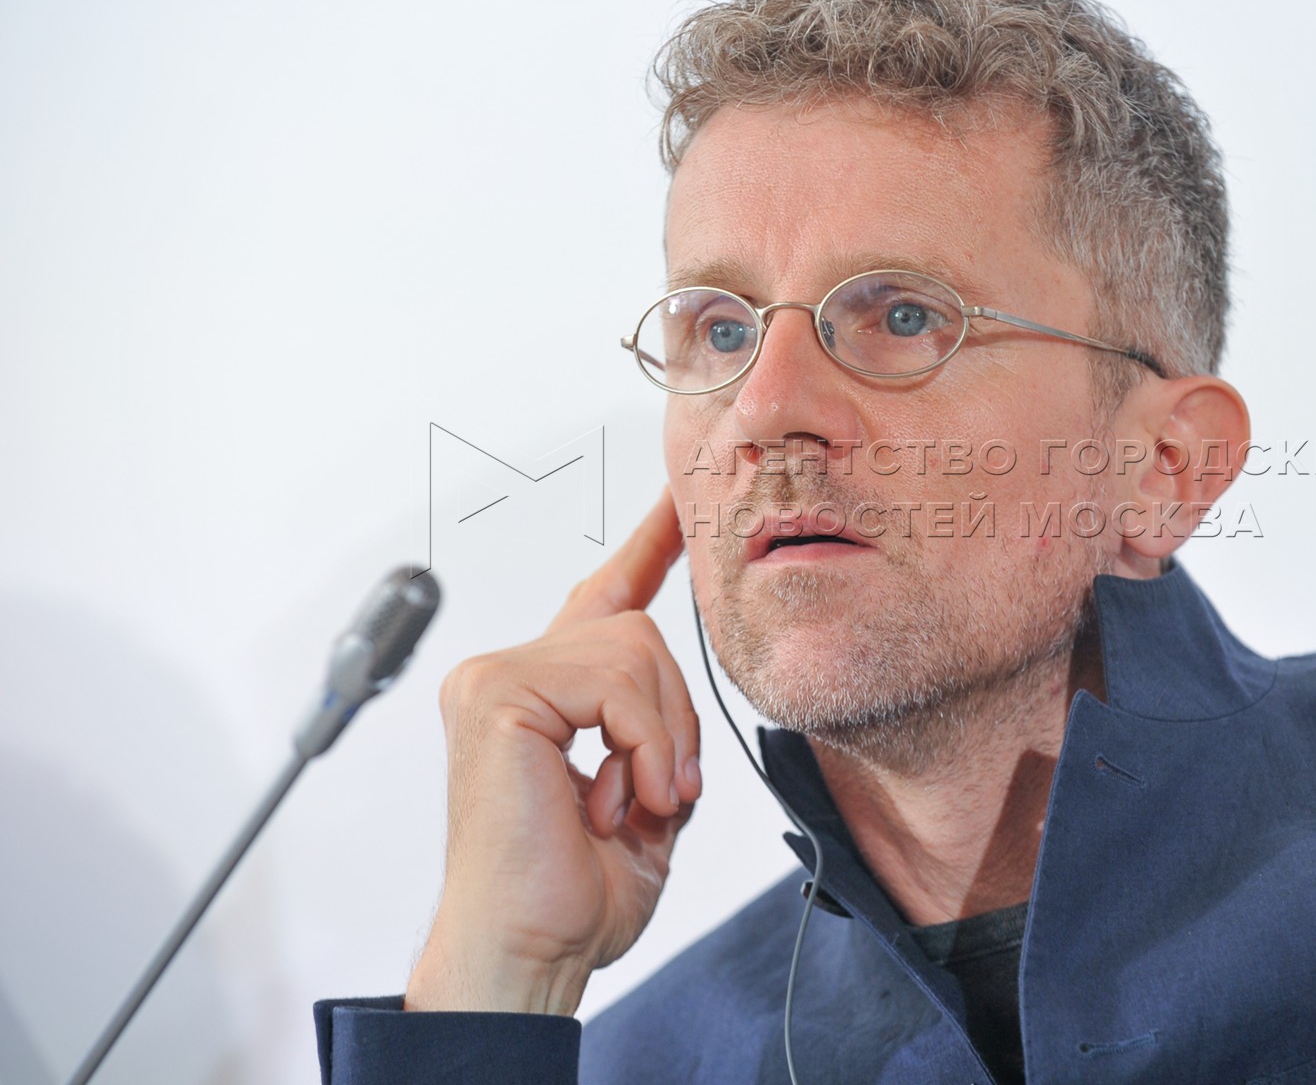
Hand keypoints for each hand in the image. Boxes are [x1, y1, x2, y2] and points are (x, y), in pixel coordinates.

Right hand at [405, 487, 700, 1014]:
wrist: (529, 953)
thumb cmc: (576, 892)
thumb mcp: (647, 793)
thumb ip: (658, 727)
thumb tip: (677, 696)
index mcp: (545, 695)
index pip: (603, 597)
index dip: (649, 546)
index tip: (680, 503)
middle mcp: (507, 674)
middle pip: (640, 631)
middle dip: (675, 717)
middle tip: (662, 793)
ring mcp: (493, 678)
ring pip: (635, 649)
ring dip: (661, 738)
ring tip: (635, 803)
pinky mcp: (495, 692)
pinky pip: (615, 679)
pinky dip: (642, 744)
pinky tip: (618, 798)